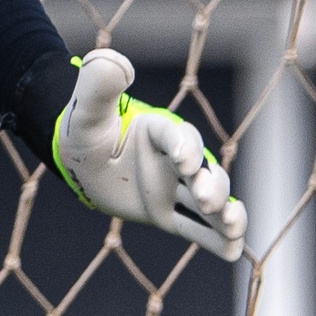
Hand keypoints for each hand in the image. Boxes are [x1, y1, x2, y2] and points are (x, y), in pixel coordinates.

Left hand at [51, 49, 246, 262]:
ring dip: (225, 213)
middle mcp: (175, 159)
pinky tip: (233, 252)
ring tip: (232, 224)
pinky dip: (217, 241)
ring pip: (210, 201)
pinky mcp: (169, 216)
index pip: (177, 137)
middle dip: (211, 185)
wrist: (83, 160)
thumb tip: (118, 63)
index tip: (183, 162)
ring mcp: (176, 189)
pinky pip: (197, 231)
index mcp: (158, 131)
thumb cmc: (85, 131)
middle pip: (204, 171)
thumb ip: (99, 84)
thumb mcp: (86, 109)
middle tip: (205, 199)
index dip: (184, 147)